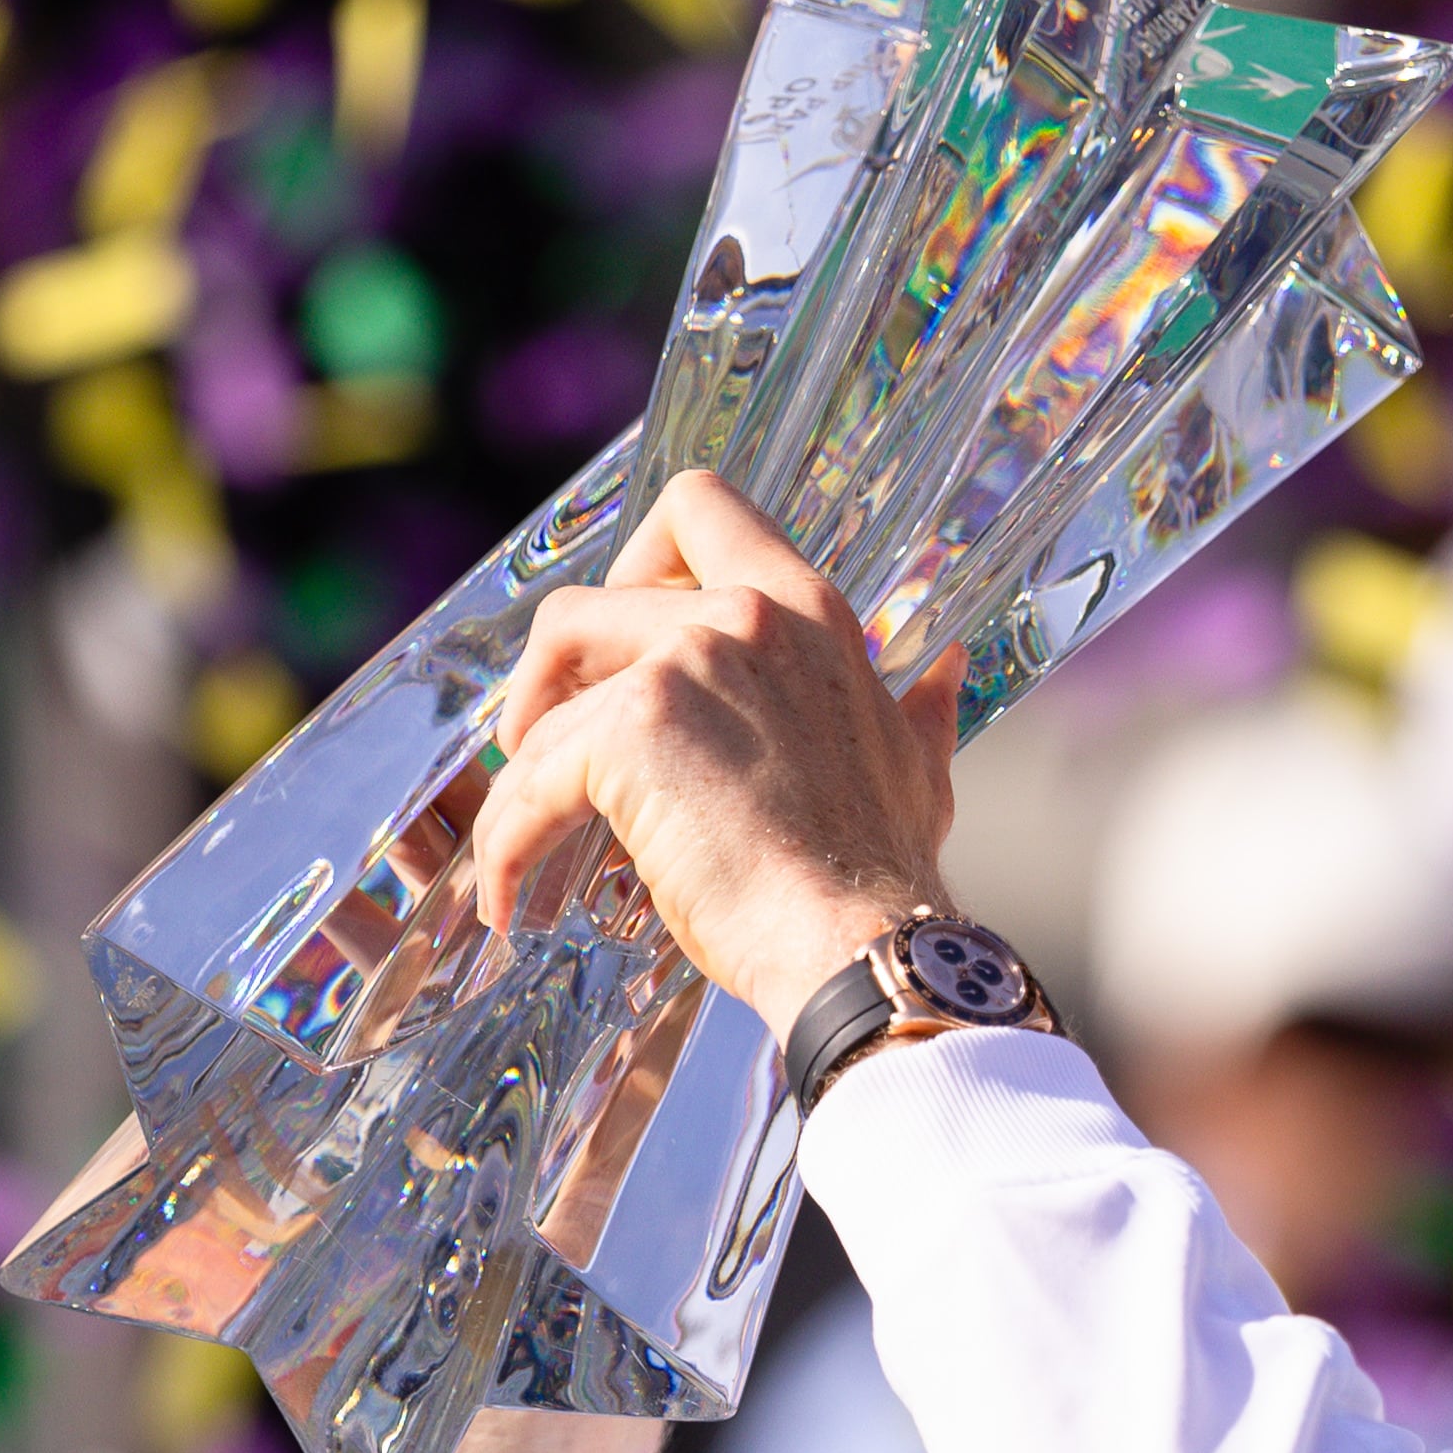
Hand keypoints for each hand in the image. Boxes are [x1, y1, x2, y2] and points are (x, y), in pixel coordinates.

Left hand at [467, 471, 964, 1042]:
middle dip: (548, 677)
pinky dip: (507, 841)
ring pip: (546, 696)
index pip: (701, 508)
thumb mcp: (918, 765)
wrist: (860, 943)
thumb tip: (945, 671)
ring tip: (527, 832)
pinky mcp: (628, 733)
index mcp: (807, 610)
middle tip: (548, 746)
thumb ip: (918, 707)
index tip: (624, 645)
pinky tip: (511, 895)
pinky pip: (530, 779)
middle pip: (587, 602)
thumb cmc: (886, 873)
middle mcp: (745, 615)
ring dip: (522, 766)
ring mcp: (684, 666)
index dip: (634, 563)